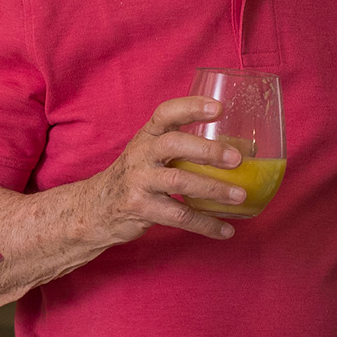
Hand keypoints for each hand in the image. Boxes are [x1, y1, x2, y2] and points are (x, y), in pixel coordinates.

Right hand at [76, 95, 251, 244]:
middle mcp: (141, 155)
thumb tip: (237, 152)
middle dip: (208, 150)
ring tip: (239, 195)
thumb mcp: (149, 154)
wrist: (96, 208)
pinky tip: (225, 229)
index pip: (166, 113)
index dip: (191, 107)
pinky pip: (179, 216)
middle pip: (174, 144)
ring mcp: (139, 182)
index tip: (219, 108)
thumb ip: (181, 148)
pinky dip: (205, 224)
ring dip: (213, 189)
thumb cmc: (135, 176)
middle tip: (237, 159)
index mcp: (147, 136)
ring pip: (179, 182)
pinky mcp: (141, 208)